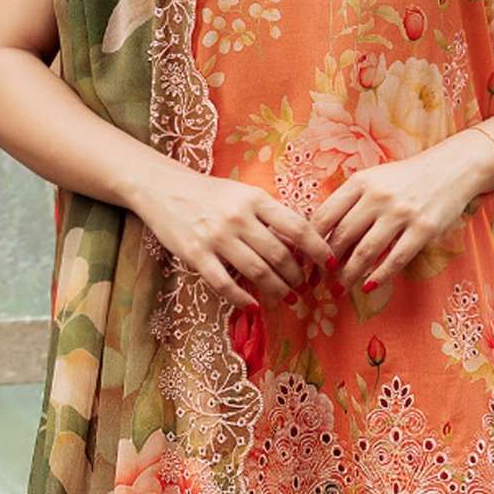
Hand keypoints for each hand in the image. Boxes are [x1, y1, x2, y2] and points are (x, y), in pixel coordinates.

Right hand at [129, 162, 328, 309]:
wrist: (163, 188)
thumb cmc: (211, 194)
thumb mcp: (244, 194)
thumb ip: (269, 214)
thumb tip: (301, 242)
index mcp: (255, 199)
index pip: (297, 227)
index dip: (319, 249)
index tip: (330, 264)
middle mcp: (238, 217)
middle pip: (280, 254)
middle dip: (297, 276)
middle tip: (303, 287)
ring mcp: (216, 237)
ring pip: (257, 271)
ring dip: (277, 290)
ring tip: (286, 298)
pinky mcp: (195, 254)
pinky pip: (225, 283)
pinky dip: (243, 298)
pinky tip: (254, 305)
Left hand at [313, 134, 493, 293]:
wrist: (451, 168)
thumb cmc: (405, 179)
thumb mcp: (373, 179)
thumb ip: (349, 201)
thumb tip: (320, 235)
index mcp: (360, 182)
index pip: (324, 216)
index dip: (311, 242)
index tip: (305, 260)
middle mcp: (378, 196)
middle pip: (342, 237)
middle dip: (326, 264)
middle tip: (318, 281)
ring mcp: (401, 213)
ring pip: (365, 252)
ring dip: (348, 275)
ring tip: (338, 290)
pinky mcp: (423, 229)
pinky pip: (395, 259)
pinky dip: (378, 276)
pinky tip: (367, 287)